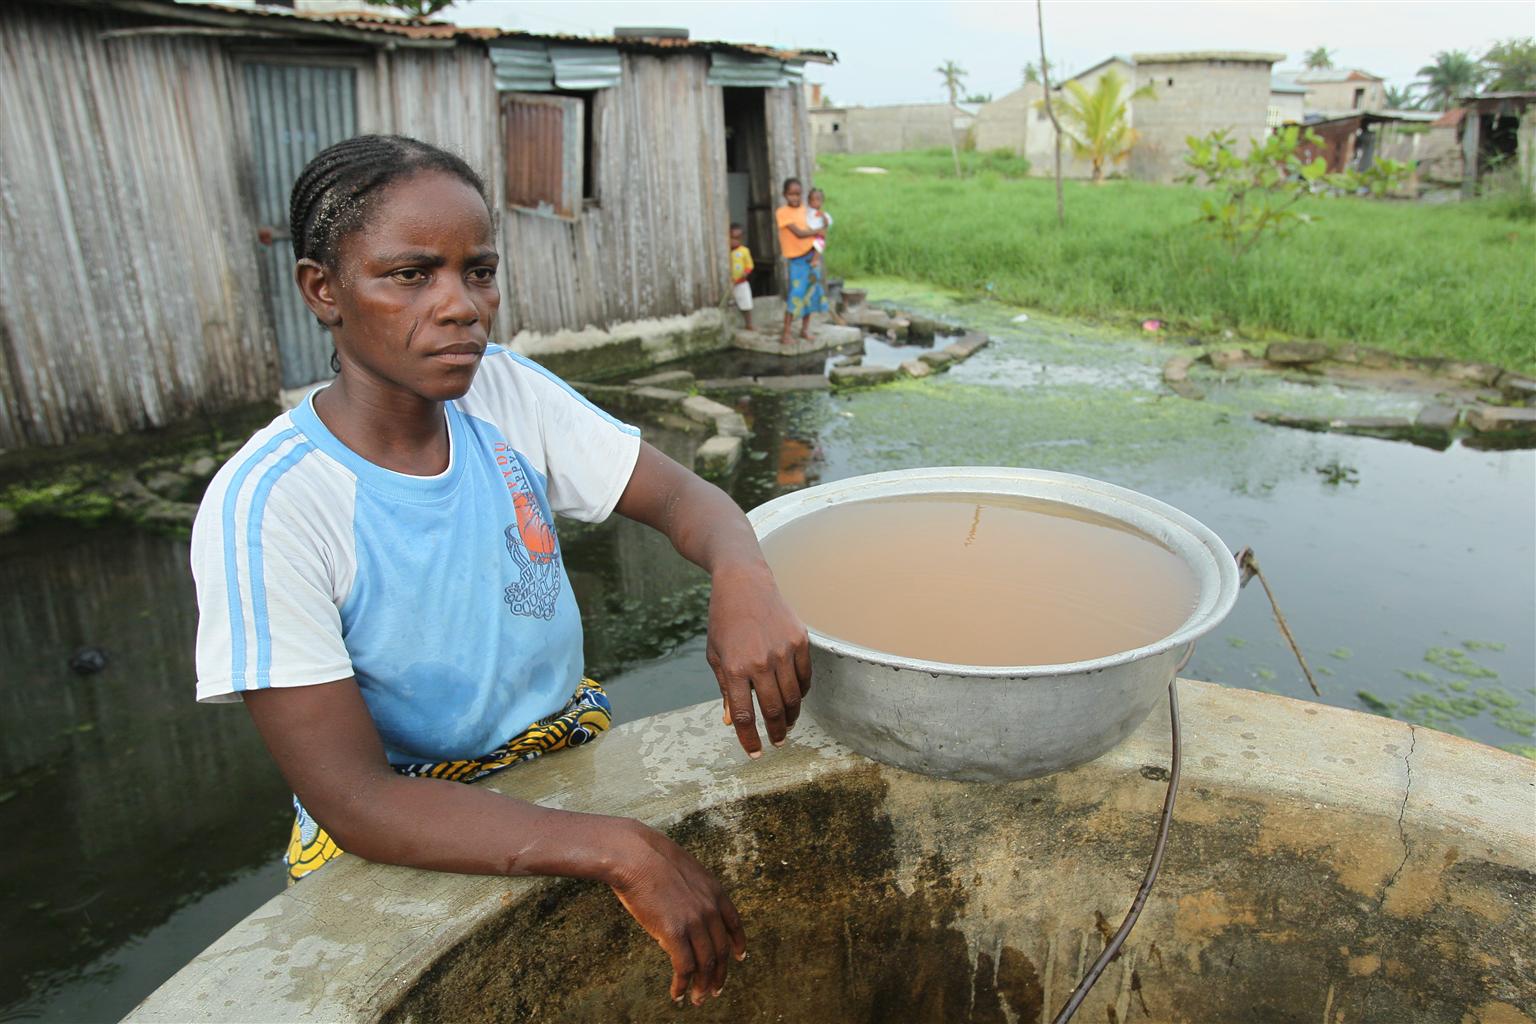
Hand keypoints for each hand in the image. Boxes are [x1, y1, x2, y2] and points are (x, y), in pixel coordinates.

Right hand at [609, 820, 745, 1005]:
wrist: (634, 855)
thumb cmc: (650, 857)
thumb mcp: (684, 870)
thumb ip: (692, 891)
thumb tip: (686, 907)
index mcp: (714, 890)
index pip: (734, 922)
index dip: (738, 942)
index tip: (739, 956)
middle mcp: (710, 908)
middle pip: (721, 950)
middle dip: (719, 974)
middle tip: (715, 990)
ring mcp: (694, 921)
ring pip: (706, 963)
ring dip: (703, 985)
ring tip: (698, 999)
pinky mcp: (675, 933)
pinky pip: (684, 967)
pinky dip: (682, 984)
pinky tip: (677, 994)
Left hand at [706, 561, 811, 756]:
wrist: (744, 583)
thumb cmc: (724, 621)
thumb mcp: (715, 655)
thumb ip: (725, 689)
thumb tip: (731, 721)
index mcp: (734, 668)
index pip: (743, 715)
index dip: (749, 739)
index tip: (755, 753)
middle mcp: (760, 662)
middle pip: (773, 710)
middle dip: (775, 732)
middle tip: (778, 742)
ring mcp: (783, 651)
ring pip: (793, 697)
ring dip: (790, 715)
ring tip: (786, 723)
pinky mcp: (799, 640)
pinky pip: (805, 676)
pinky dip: (801, 692)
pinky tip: (795, 698)